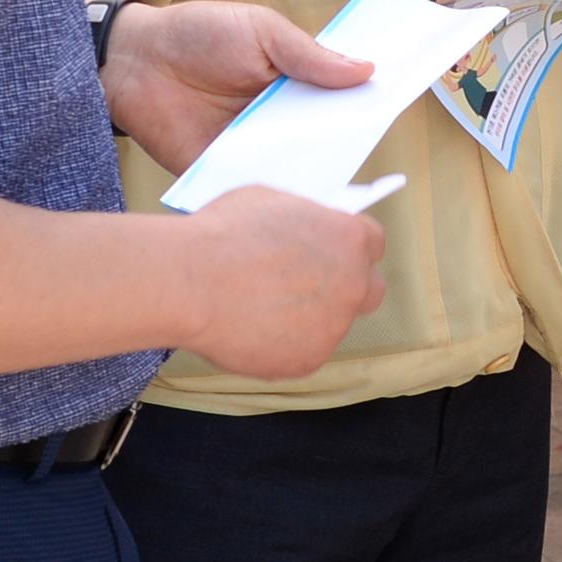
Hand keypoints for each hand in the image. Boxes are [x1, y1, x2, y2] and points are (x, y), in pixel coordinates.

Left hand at [100, 0, 372, 168]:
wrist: (133, 60)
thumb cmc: (198, 33)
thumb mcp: (261, 31)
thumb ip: (309, 55)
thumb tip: (367, 70)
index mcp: (296, 82)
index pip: (341, 97)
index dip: (368, 100)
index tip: (399, 100)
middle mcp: (281, 119)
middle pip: (324, 137)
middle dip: (347, 140)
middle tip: (369, 142)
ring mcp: (254, 147)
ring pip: (295, 166)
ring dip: (313, 171)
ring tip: (337, 175)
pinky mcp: (223, 170)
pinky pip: (254, 186)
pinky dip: (272, 193)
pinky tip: (291, 196)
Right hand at [174, 181, 390, 378]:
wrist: (190, 283)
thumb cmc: (222, 234)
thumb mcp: (272, 201)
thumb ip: (303, 219)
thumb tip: (304, 227)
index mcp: (350, 238)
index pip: (371, 244)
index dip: (349, 249)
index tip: (330, 254)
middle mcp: (353, 284)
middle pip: (368, 290)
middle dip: (346, 288)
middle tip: (309, 287)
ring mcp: (333, 327)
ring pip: (330, 325)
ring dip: (308, 319)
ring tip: (259, 309)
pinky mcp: (307, 361)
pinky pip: (300, 353)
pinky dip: (281, 346)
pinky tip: (249, 331)